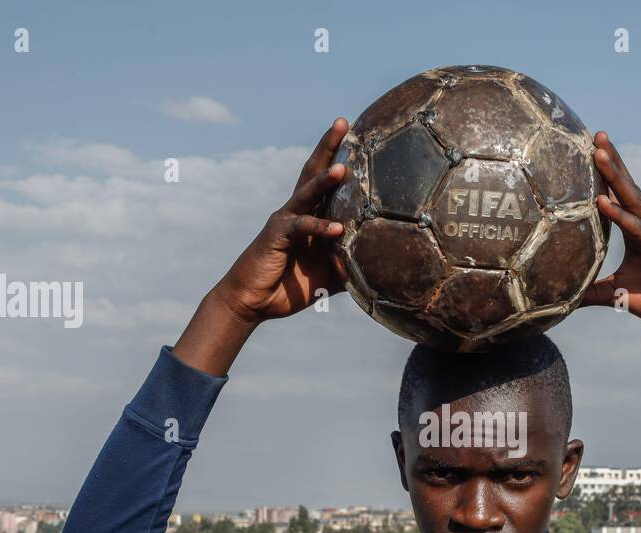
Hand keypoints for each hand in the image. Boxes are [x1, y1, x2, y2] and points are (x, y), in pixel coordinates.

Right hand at [208, 117, 349, 323]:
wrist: (254, 301)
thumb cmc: (291, 286)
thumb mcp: (331, 275)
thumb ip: (353, 266)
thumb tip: (386, 270)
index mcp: (311, 216)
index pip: (328, 182)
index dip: (341, 158)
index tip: (360, 135)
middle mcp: (298, 211)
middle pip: (314, 172)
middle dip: (329, 147)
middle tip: (343, 123)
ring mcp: (286, 220)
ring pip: (307, 193)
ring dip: (324, 180)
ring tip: (343, 169)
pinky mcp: (276, 236)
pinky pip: (301, 228)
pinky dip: (320, 228)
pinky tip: (337, 229)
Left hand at [582, 130, 640, 336]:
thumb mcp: (618, 295)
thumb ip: (592, 292)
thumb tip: (563, 299)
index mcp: (636, 231)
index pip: (617, 196)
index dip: (603, 175)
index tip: (586, 151)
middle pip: (625, 187)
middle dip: (610, 160)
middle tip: (595, 134)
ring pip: (632, 198)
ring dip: (613, 175)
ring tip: (597, 152)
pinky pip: (638, 228)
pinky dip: (620, 215)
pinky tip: (603, 202)